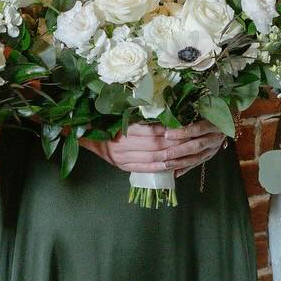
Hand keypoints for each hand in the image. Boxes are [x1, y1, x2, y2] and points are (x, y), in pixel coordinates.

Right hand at [82, 122, 225, 176]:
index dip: (168, 131)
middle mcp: (123, 145)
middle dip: (174, 143)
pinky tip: (172, 164)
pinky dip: (160, 167)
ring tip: (185, 151)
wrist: (91, 138)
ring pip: (152, 158)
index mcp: (123, 129)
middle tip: (190, 139)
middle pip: (154, 145)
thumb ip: (141, 117)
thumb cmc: (109, 123)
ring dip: (171, 156)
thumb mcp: (123, 116)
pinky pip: (146, 168)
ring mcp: (123, 158)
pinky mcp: (124, 167)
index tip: (182, 127)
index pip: (151, 131)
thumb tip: (164, 113)